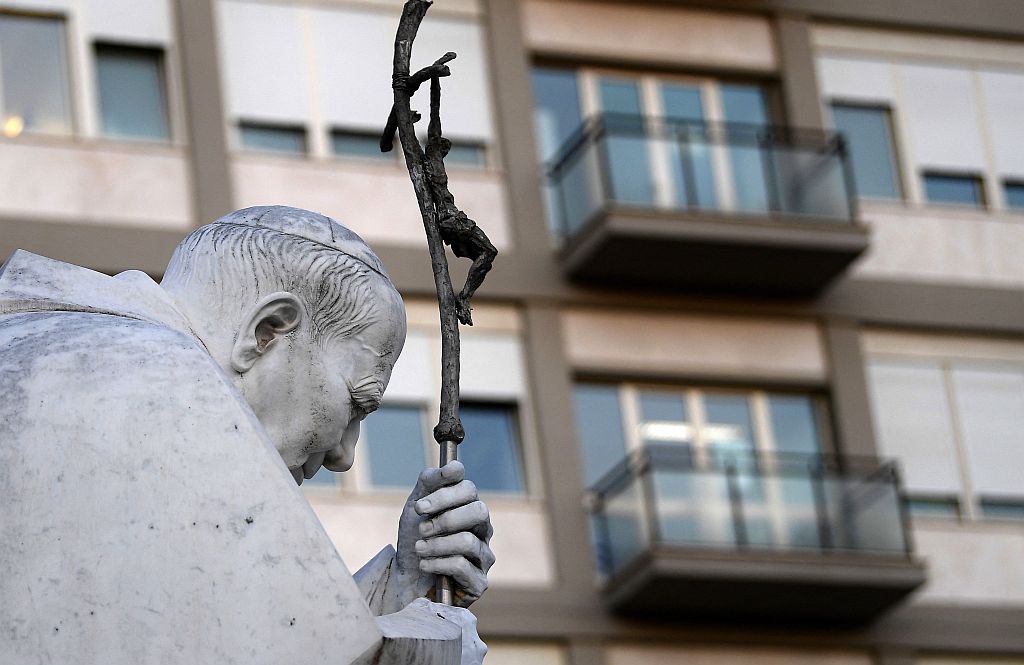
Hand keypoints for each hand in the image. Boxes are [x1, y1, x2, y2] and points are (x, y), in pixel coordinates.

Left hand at [389, 461, 493, 609]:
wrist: (406, 579)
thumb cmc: (415, 540)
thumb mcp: (416, 508)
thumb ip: (430, 483)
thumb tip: (454, 465)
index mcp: (469, 507)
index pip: (469, 489)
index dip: (444, 495)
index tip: (420, 506)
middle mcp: (482, 530)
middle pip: (478, 512)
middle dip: (445, 519)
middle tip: (422, 529)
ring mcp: (484, 556)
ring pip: (467, 541)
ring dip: (436, 544)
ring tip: (419, 549)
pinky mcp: (479, 582)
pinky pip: (461, 566)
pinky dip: (436, 563)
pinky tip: (424, 564)